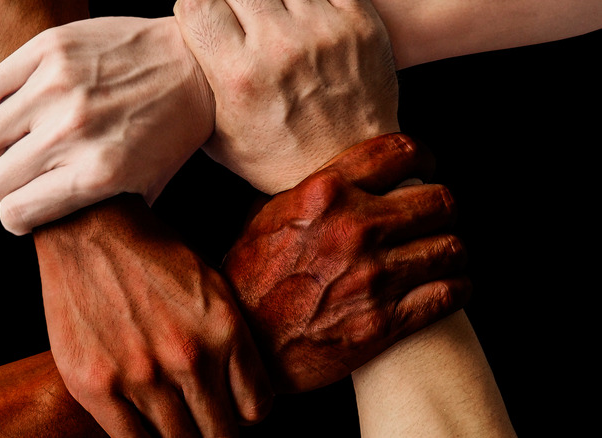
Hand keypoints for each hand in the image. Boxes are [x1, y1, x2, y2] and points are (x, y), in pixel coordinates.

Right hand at [0, 16, 214, 234]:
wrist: (197, 66)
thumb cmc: (172, 132)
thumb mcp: (149, 186)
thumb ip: (103, 213)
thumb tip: (58, 230)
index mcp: (97, 174)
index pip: (16, 212)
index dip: (16, 217)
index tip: (23, 210)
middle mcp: (72, 133)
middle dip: (4, 185)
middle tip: (23, 174)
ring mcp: (58, 87)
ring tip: (19, 140)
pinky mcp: (49, 49)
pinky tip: (12, 110)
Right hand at [33, 195, 271, 436]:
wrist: (90, 227)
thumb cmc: (154, 254)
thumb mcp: (213, 285)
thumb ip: (232, 339)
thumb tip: (243, 390)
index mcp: (224, 331)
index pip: (256, 410)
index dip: (247, 416)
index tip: (234, 412)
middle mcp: (188, 358)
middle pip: (220, 435)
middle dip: (217, 432)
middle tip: (205, 421)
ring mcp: (141, 376)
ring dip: (182, 437)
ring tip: (175, 420)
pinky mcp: (96, 387)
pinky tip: (146, 425)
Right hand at [174, 0, 399, 193]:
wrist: (349, 170)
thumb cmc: (280, 159)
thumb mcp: (221, 139)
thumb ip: (199, 91)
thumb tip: (181, 56)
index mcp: (240, 76)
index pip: (198, 4)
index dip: (196, 8)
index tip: (204, 19)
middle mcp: (280, 47)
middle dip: (232, 3)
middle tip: (242, 26)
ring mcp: (324, 31)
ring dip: (271, 1)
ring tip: (275, 26)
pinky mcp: (360, 24)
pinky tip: (303, 19)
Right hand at [223, 133, 471, 392]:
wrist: (245, 344)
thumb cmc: (247, 282)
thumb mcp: (262, 219)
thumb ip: (302, 194)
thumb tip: (329, 181)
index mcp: (325, 194)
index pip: (399, 152)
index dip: (423, 156)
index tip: (426, 166)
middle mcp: (355, 228)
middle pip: (440, 200)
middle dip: (443, 207)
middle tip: (437, 216)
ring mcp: (374, 276)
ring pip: (452, 247)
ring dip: (451, 250)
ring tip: (443, 254)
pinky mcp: (386, 321)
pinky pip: (449, 294)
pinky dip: (456, 288)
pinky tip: (449, 286)